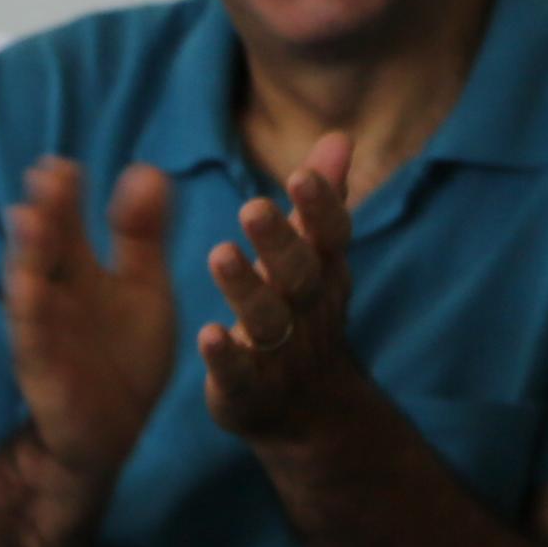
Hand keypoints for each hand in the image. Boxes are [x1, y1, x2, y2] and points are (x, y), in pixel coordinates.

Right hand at [1, 155, 179, 493]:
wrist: (112, 432)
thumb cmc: (123, 358)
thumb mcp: (143, 287)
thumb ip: (142, 235)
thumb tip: (147, 169)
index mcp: (79, 273)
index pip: (68, 225)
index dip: (65, 196)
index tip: (64, 164)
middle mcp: (56, 296)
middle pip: (46, 246)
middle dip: (46, 212)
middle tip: (48, 174)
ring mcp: (45, 331)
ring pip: (32, 285)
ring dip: (28, 254)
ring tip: (29, 217)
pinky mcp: (44, 367)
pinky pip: (34, 337)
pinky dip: (30, 312)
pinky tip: (28, 285)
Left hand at [200, 135, 362, 443]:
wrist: (309, 410)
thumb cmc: (304, 312)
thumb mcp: (317, 257)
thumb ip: (322, 201)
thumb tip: (341, 136)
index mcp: (323, 273)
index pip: (330, 236)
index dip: (320, 208)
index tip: (300, 175)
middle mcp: (307, 311)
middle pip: (299, 275)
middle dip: (280, 242)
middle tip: (252, 207)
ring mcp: (281, 353)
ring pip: (267, 321)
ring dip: (246, 289)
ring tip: (219, 254)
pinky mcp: (249, 391)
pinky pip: (239, 374)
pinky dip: (225, 357)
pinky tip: (207, 335)